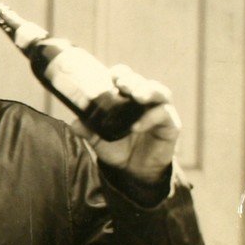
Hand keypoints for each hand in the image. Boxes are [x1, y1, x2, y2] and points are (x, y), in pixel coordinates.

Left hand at [71, 64, 180, 184]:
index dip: (120, 73)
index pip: (126, 78)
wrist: (134, 170)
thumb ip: (87, 131)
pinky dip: (150, 119)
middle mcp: (146, 101)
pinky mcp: (171, 126)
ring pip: (161, 94)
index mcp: (128, 98)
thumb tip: (74, 123)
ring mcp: (160, 111)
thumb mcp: (99, 140)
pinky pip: (164, 117)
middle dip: (133, 80)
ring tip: (137, 96)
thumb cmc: (118, 148)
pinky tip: (137, 125)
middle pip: (143, 82)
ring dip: (148, 91)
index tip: (110, 75)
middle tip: (122, 83)